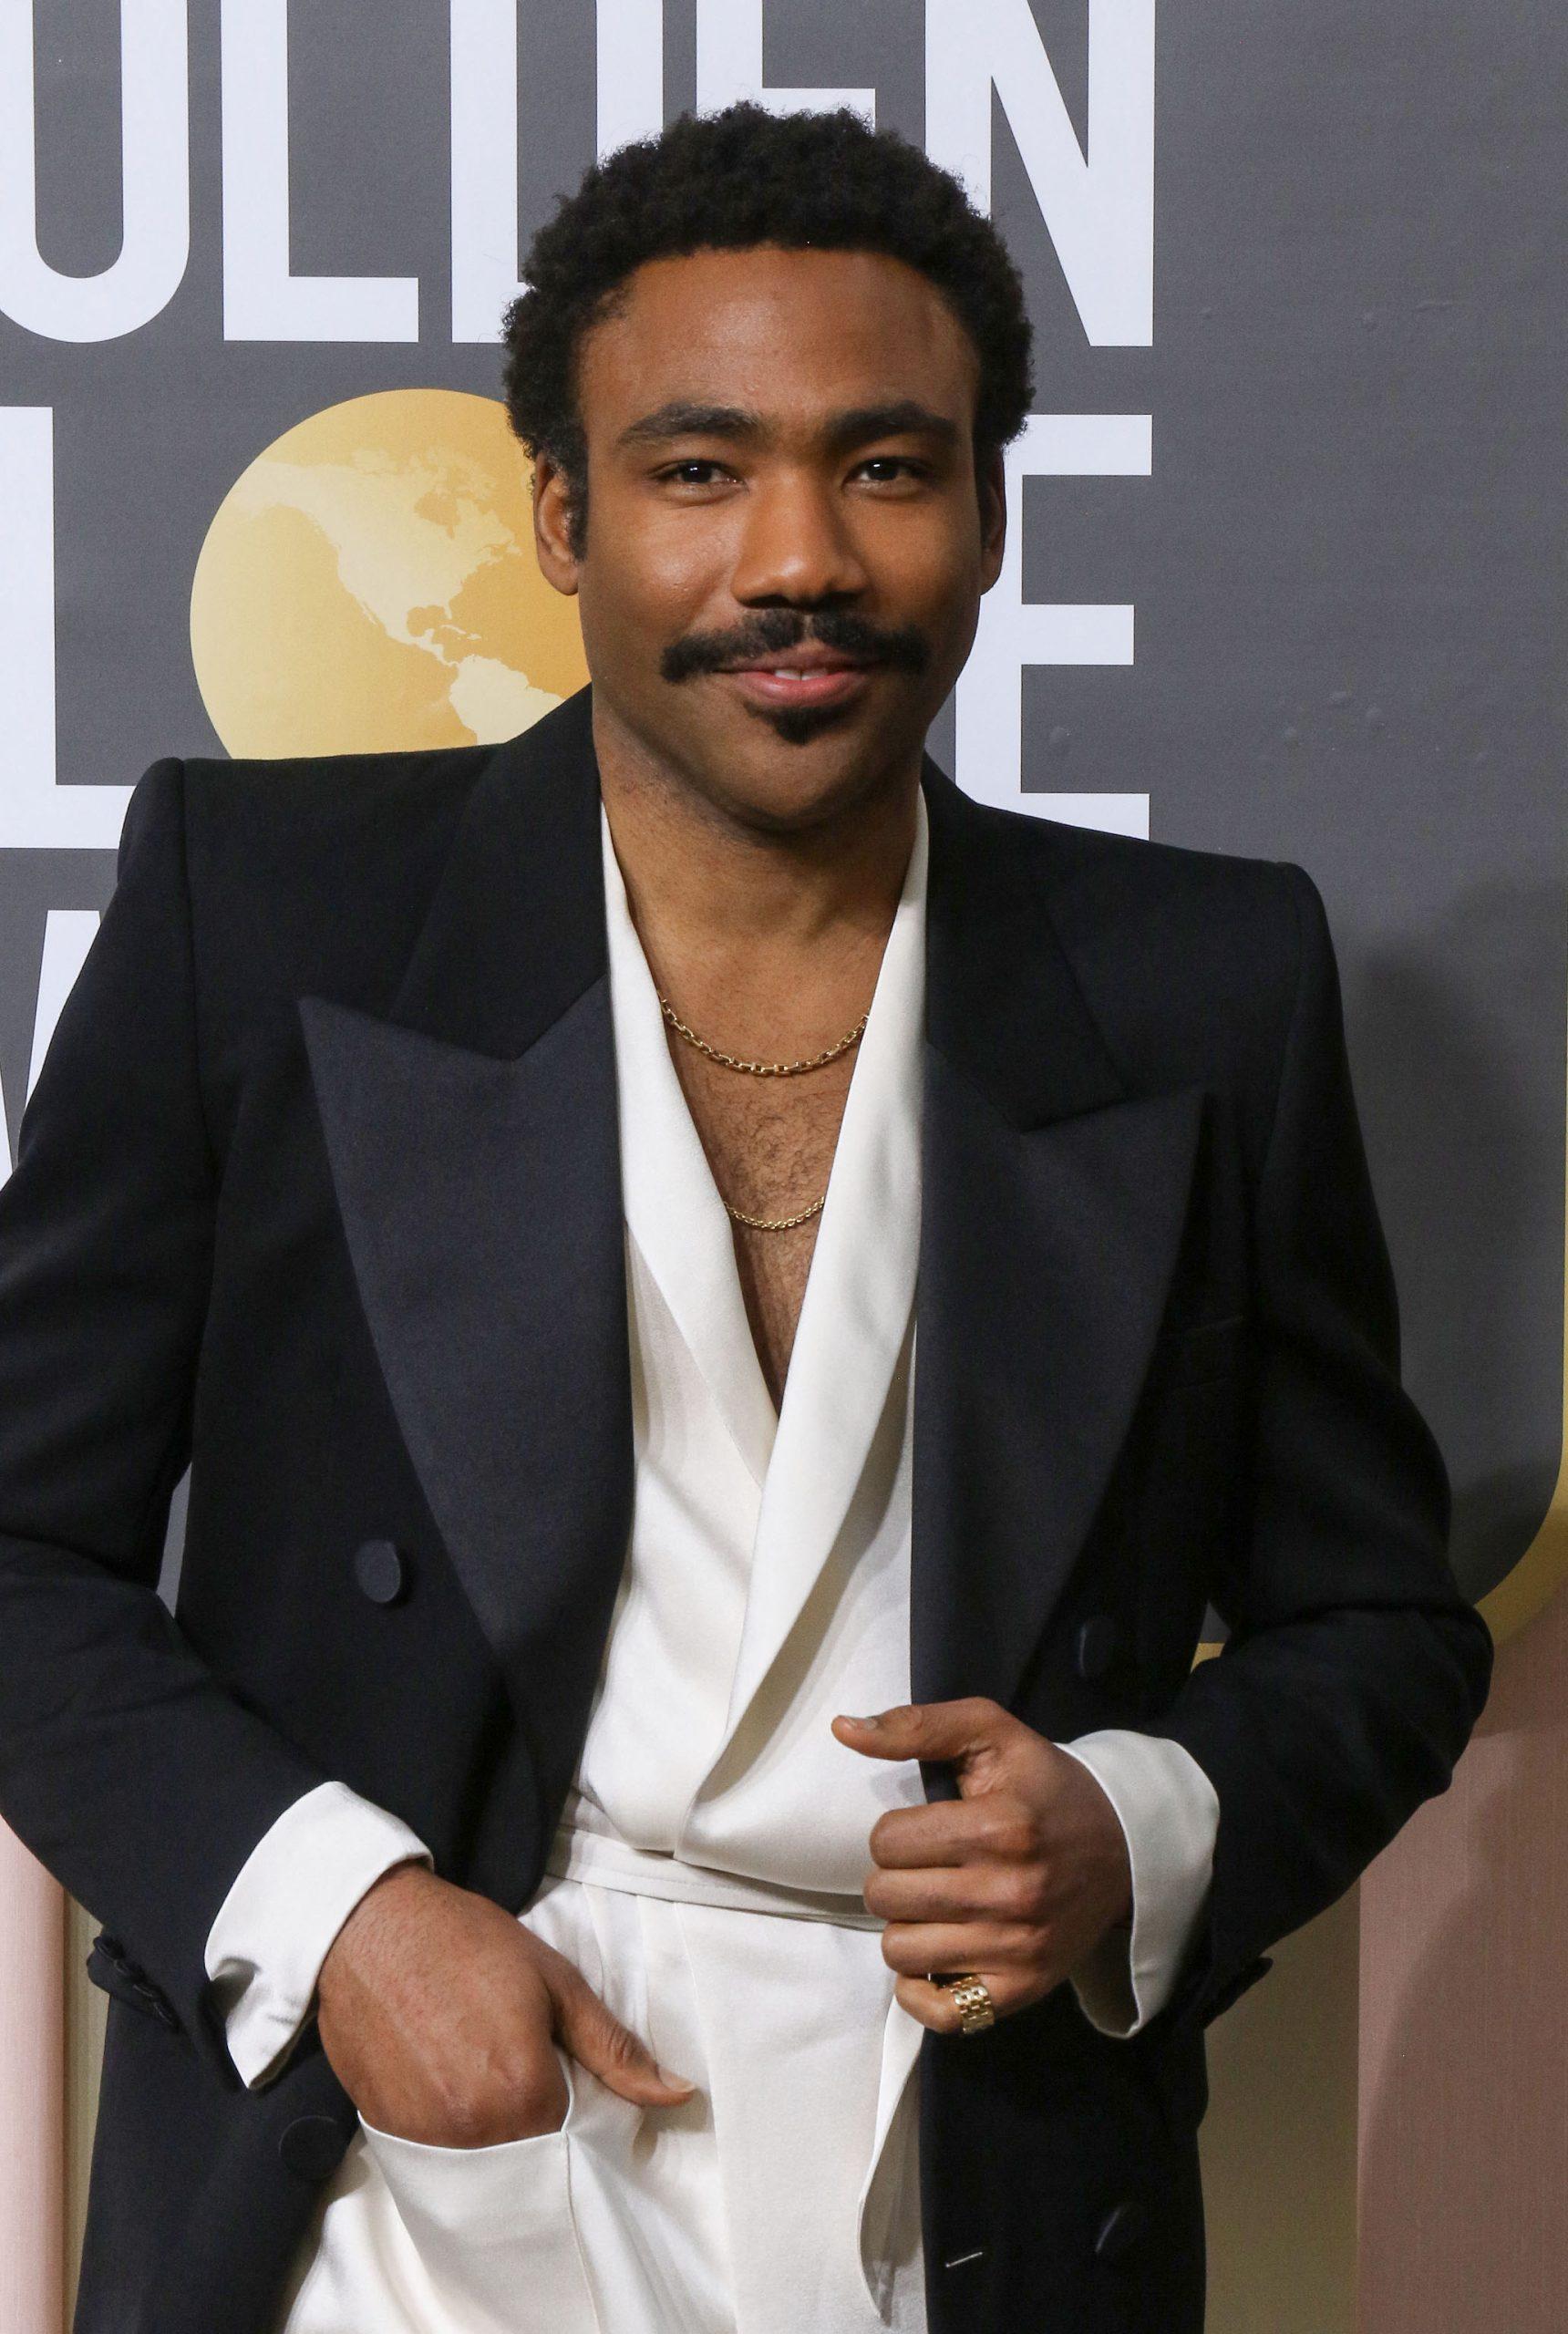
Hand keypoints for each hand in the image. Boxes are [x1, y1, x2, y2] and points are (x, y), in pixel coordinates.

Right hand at [316, 1863, 695, 2143]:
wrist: (370, 1928)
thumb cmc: (468, 1944)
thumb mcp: (556, 1983)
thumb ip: (616, 2050)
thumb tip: (680, 2094)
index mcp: (523, 2092)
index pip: (578, 2146)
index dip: (584, 2119)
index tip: (574, 2085)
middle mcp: (474, 2131)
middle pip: (532, 2165)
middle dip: (543, 2137)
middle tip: (531, 2077)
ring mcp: (427, 2140)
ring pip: (486, 2168)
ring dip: (500, 2138)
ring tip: (489, 2076)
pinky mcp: (389, 2136)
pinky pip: (441, 2161)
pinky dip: (458, 2139)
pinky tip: (453, 2087)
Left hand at [831, 1698, 1133, 2033]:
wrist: (1124, 1849)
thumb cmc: (1046, 1787)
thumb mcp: (992, 1733)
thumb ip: (917, 1726)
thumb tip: (842, 1729)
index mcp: (1000, 1826)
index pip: (887, 1841)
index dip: (894, 1833)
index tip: (925, 1831)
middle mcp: (1010, 1891)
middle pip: (887, 1897)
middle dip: (894, 1877)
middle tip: (927, 1868)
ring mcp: (1018, 1948)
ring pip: (901, 1952)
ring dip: (905, 1927)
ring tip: (934, 1907)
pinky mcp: (1023, 1989)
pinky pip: (938, 2013)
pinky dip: (919, 1990)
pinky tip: (935, 1955)